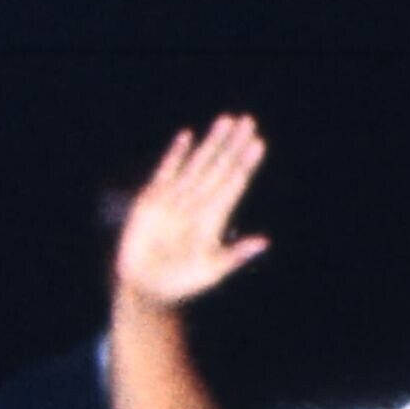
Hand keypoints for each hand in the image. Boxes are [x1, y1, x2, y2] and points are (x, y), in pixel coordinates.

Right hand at [114, 116, 273, 311]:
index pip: (235, 183)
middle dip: (233, 144)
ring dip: (212, 143)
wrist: (145, 287)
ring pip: (198, 163)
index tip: (259, 143)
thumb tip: (264, 241)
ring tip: (225, 120)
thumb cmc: (181, 283)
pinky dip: (176, 154)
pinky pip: (166, 171)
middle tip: (248, 121)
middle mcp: (199, 203)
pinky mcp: (152, 200)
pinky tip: (187, 136)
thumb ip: (235, 255)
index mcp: (215, 217)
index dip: (246, 163)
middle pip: (220, 167)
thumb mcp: (211, 271)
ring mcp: (176, 199)